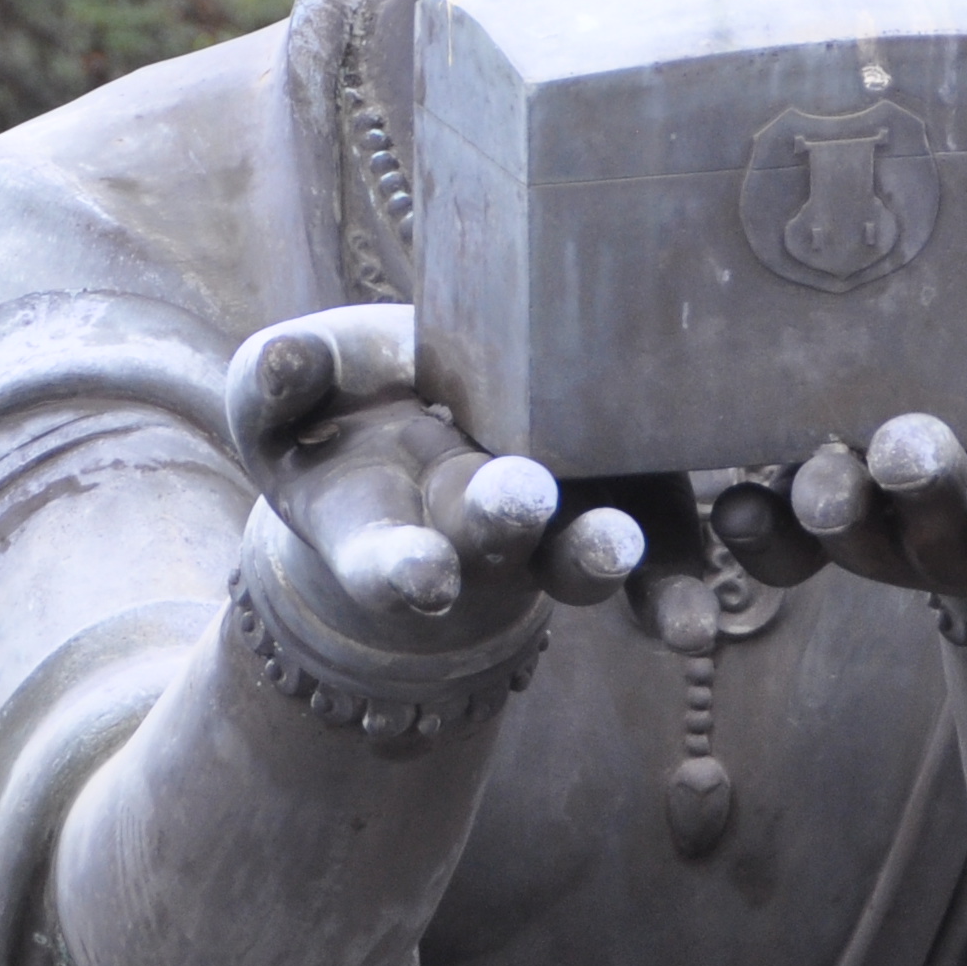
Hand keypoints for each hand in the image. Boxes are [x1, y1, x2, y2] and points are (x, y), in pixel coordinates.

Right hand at [224, 305, 654, 626]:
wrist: (420, 413)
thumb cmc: (336, 403)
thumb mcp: (287, 397)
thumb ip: (274, 383)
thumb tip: (283, 357)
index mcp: (377, 526)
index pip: (385, 559)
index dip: (400, 570)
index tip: (422, 578)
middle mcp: (467, 537)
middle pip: (490, 539)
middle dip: (503, 522)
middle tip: (520, 496)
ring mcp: (547, 525)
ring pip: (575, 550)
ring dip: (597, 553)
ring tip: (618, 544)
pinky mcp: (621, 495)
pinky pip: (657, 533)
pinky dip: (675, 571)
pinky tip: (692, 608)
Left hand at [733, 279, 966, 611]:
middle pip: (934, 532)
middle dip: (918, 489)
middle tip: (903, 441)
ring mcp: (894, 539)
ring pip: (853, 536)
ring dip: (826, 507)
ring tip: (807, 470)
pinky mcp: (832, 518)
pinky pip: (788, 540)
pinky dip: (761, 530)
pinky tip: (732, 503)